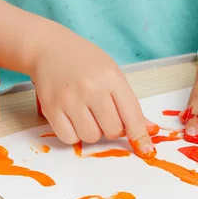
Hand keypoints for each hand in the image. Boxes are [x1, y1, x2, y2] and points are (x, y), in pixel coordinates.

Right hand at [31, 33, 156, 157]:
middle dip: (112, 129)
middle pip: (113, 130)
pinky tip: (72, 118)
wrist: (48, 48)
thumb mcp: (112, 74)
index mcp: (111, 78)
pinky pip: (69, 138)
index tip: (145, 150)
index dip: (139, 136)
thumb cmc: (85, 61)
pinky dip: (74, 134)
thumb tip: (149, 131)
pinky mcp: (51, 109)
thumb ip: (129, 104)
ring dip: (92, 132)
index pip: (132, 115)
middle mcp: (91, 88)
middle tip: (104, 114)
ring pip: (91, 137)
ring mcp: (69, 99)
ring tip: (86, 114)